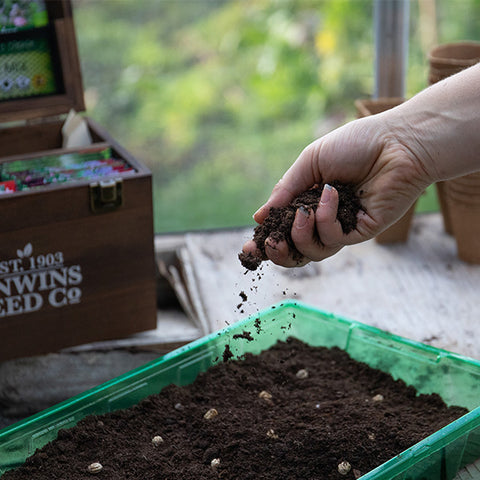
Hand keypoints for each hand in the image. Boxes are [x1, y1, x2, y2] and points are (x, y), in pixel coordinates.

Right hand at [242, 114, 430, 266]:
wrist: (395, 142)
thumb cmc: (355, 145)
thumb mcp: (310, 162)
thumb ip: (285, 190)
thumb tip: (259, 217)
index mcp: (309, 201)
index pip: (283, 229)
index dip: (265, 242)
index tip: (249, 249)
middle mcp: (324, 218)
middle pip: (296, 251)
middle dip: (278, 252)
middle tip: (269, 243)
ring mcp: (342, 227)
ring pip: (313, 252)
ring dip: (300, 235)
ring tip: (302, 213)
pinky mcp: (360, 232)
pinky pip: (334, 238)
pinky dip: (325, 217)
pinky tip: (331, 194)